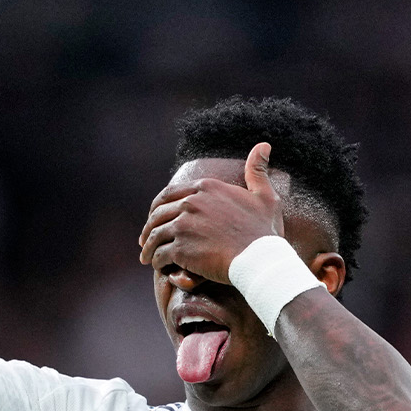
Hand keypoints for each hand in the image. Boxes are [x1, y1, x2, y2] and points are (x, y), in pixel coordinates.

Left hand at [138, 143, 283, 283]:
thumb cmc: (264, 231)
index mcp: (207, 187)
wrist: (260, 259)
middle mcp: (191, 202)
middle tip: (145, 238)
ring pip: (155, 234)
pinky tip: (157, 266)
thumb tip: (263, 145)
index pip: (170, 193)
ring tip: (147, 257)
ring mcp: (184, 224)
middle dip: (149, 226)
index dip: (159, 206)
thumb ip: (257, 171)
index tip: (156, 216)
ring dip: (148, 246)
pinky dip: (156, 260)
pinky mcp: (181, 247)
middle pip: (158, 213)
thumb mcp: (265, 196)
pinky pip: (160, 253)